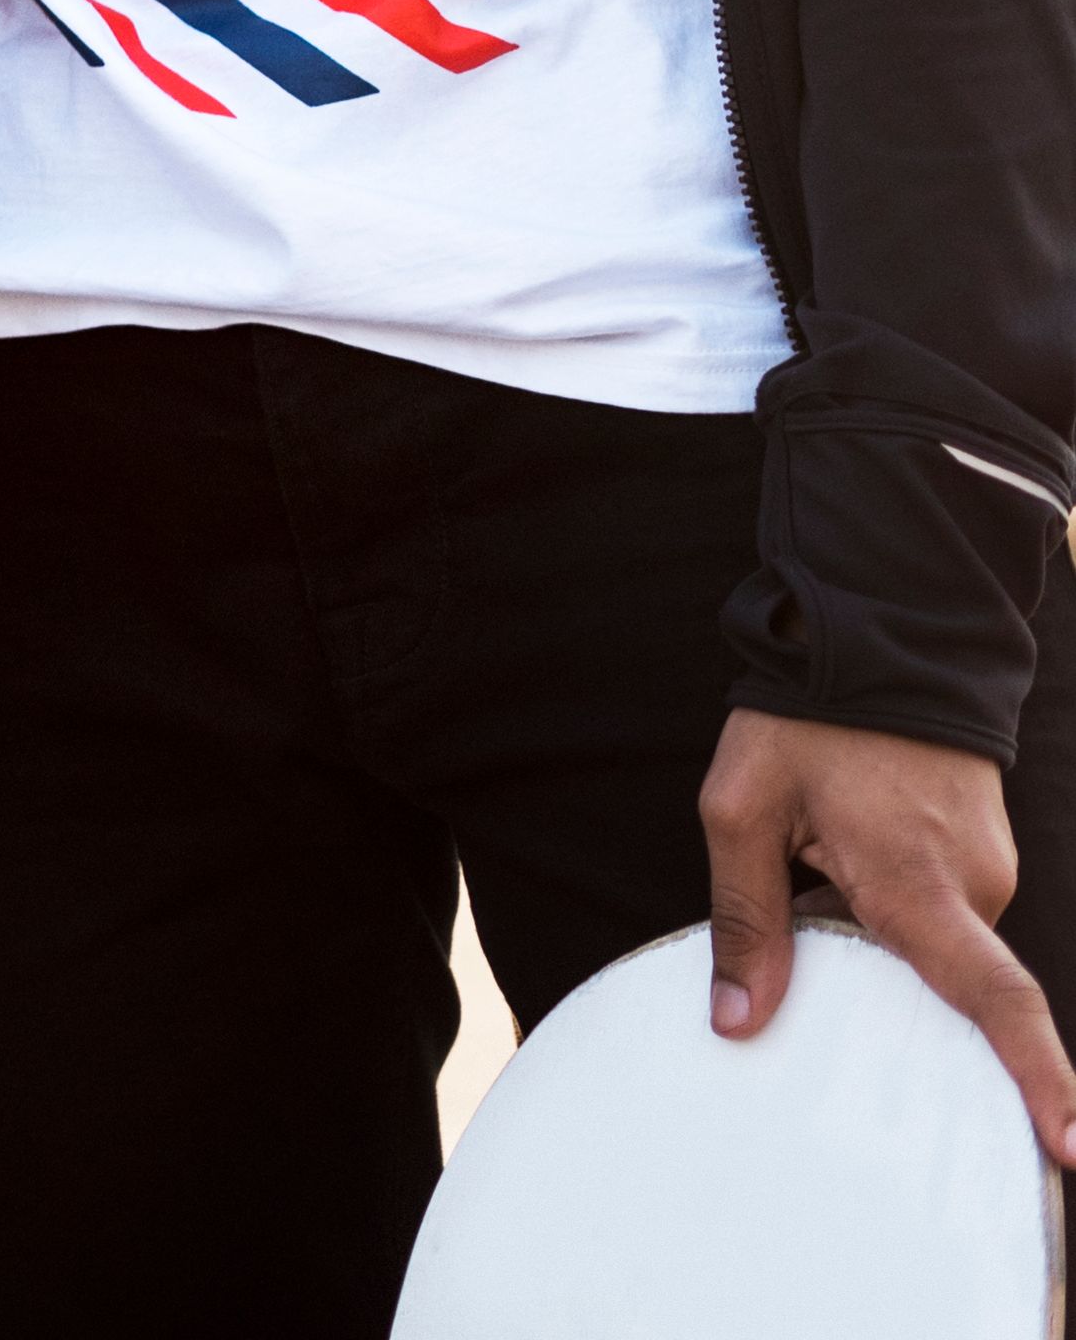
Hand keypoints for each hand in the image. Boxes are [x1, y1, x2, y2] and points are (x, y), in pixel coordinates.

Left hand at [703, 707, 1075, 1161]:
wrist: (881, 633)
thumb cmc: (802, 721)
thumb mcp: (741, 810)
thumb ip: (745, 919)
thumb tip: (738, 1020)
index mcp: (920, 883)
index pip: (996, 1001)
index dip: (1040, 1081)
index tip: (1072, 1148)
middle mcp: (976, 885)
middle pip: (941, 982)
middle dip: (889, 996)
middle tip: (825, 936)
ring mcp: (990, 868)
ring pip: (937, 943)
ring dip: (880, 934)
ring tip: (817, 865)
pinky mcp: (985, 854)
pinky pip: (943, 911)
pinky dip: (897, 911)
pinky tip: (841, 864)